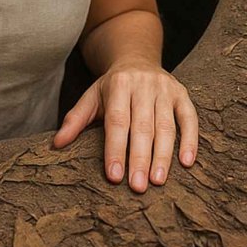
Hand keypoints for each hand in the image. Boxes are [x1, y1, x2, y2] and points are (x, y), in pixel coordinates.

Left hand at [52, 60, 198, 193]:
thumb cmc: (112, 87)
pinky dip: (190, 140)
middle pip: (143, 127)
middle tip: (138, 187)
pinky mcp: (183, 94)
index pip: (117, 121)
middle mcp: (145, 85)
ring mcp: (166, 89)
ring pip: (167, 126)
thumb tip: (57, 145)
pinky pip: (190, 118)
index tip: (114, 176)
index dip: (116, 149)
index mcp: (119, 85)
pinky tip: (187, 162)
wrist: (137, 58)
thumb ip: (75, 120)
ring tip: (158, 181)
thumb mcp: (91, 97)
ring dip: (163, 156)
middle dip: (140, 158)